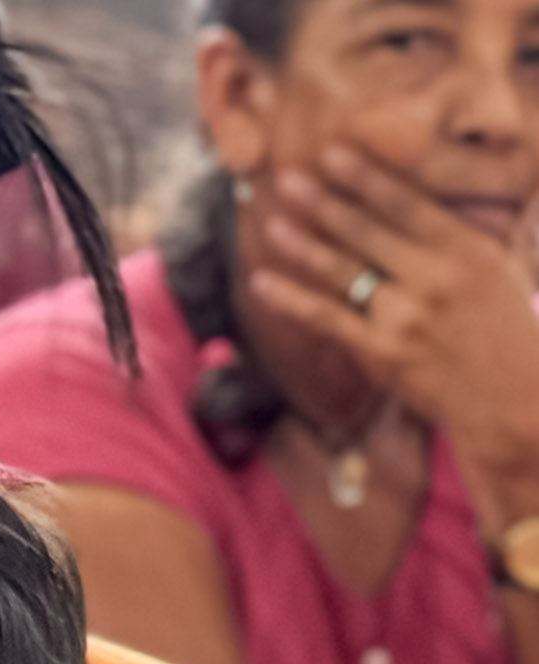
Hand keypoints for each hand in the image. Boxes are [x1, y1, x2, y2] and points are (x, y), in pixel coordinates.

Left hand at [253, 147, 538, 477]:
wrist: (516, 396)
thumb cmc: (508, 328)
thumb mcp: (502, 268)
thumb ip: (464, 234)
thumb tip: (428, 201)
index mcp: (467, 250)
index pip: (408, 205)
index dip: (367, 178)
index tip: (334, 153)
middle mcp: (435, 278)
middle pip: (367, 232)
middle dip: (325, 202)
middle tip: (289, 177)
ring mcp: (406, 316)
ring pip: (342, 271)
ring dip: (302, 244)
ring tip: (271, 221)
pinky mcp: (383, 352)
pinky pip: (328, 319)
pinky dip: (293, 299)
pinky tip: (264, 281)